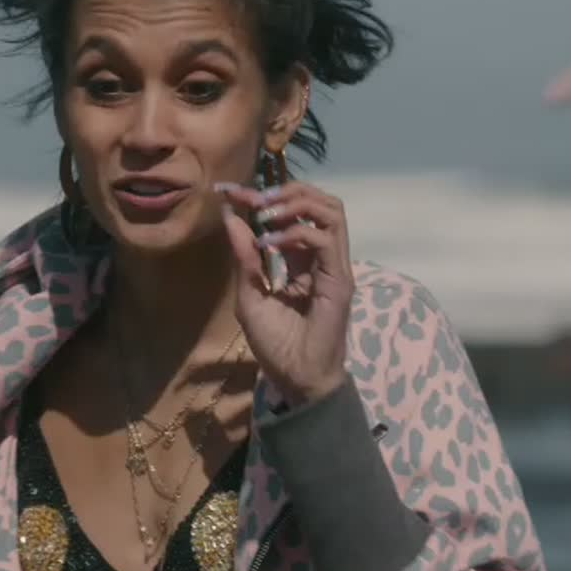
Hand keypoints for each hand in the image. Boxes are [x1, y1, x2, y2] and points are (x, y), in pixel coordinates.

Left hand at [214, 181, 352, 406]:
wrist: (296, 380)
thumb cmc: (276, 346)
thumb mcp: (249, 296)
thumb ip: (244, 258)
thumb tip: (230, 217)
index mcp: (301, 260)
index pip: (291, 215)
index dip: (263, 198)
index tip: (230, 192)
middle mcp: (321, 257)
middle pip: (320, 202)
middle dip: (287, 191)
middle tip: (254, 199)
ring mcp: (334, 267)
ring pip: (332, 211)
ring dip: (297, 203)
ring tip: (266, 213)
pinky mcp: (340, 280)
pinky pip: (326, 241)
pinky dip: (297, 233)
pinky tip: (269, 244)